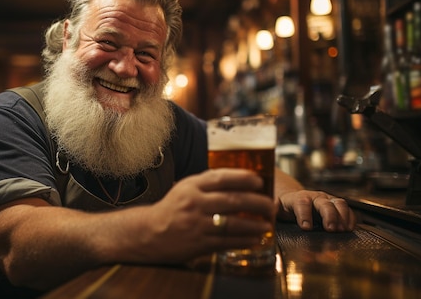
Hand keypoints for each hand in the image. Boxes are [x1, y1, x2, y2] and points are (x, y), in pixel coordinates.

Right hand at [145, 168, 276, 261]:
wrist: (149, 232)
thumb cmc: (173, 208)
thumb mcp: (186, 188)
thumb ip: (208, 183)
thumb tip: (241, 179)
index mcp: (192, 186)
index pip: (221, 178)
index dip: (243, 178)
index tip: (260, 181)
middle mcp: (194, 203)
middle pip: (232, 201)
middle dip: (257, 203)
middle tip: (271, 205)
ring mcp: (196, 224)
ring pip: (232, 223)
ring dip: (254, 225)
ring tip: (268, 224)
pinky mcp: (198, 244)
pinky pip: (226, 242)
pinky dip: (243, 241)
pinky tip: (255, 240)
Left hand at [277, 190, 356, 231]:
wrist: (294, 199)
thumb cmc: (284, 206)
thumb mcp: (275, 206)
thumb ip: (272, 208)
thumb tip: (269, 209)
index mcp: (297, 198)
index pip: (301, 203)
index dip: (304, 214)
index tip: (306, 227)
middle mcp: (314, 197)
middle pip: (324, 203)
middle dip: (329, 215)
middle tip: (331, 229)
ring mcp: (327, 200)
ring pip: (339, 203)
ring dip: (342, 216)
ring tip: (342, 230)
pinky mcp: (336, 206)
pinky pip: (348, 210)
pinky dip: (351, 218)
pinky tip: (349, 228)